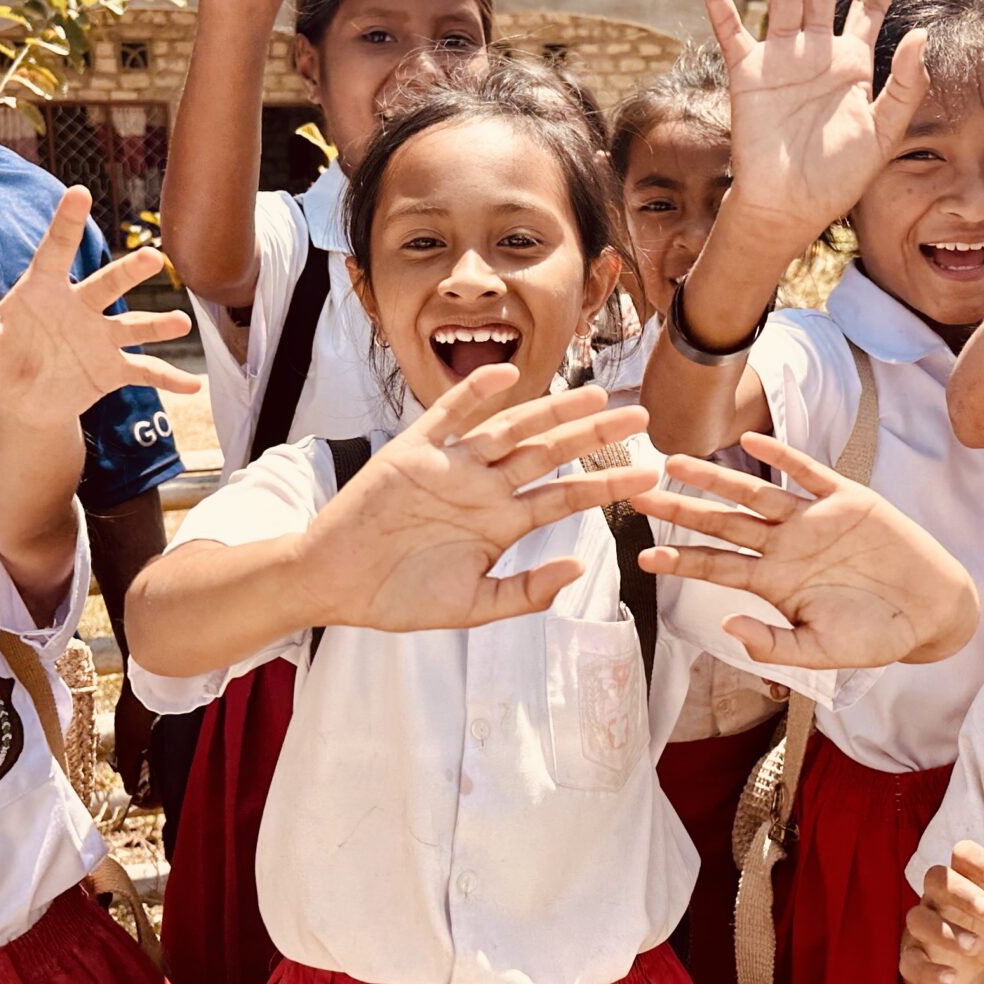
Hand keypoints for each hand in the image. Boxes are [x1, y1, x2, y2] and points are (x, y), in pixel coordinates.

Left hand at [0, 187, 199, 426]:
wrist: (22, 403)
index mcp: (44, 292)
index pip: (56, 250)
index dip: (67, 222)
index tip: (79, 191)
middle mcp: (79, 308)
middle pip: (107, 283)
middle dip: (130, 270)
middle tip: (152, 258)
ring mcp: (100, 338)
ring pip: (134, 326)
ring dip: (158, 325)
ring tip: (179, 322)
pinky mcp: (112, 369)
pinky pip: (145, 371)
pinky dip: (169, 378)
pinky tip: (192, 385)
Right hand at [301, 368, 657, 631]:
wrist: (334, 584)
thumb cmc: (399, 598)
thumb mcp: (473, 607)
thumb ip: (526, 592)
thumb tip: (579, 570)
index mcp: (500, 523)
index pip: (565, 498)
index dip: (607, 486)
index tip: (648, 475)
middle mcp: (483, 488)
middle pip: (549, 454)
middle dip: (594, 435)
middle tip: (640, 415)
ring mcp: (451, 467)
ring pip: (511, 428)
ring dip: (552, 410)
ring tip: (594, 393)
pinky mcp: (413, 452)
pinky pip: (449, 415)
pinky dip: (475, 394)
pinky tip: (508, 376)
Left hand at [637, 432, 978, 668]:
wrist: (931, 612)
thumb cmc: (876, 636)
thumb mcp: (820, 652)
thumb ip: (773, 645)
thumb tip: (729, 627)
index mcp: (775, 583)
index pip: (717, 567)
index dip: (681, 560)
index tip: (643, 556)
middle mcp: (786, 546)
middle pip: (723, 523)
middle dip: (681, 510)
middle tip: (638, 495)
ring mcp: (813, 520)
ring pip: (755, 494)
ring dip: (716, 477)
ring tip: (677, 462)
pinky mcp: (846, 500)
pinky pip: (808, 473)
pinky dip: (783, 458)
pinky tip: (754, 443)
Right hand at [697, 0, 928, 248]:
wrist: (790, 206)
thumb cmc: (839, 178)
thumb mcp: (885, 133)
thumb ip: (906, 86)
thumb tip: (923, 36)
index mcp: (852, 63)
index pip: (871, 4)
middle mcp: (815, 51)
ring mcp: (779, 58)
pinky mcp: (747, 72)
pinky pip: (729, 27)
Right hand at [900, 841, 983, 983]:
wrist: (964, 968)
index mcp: (964, 877)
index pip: (962, 853)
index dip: (978, 860)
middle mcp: (937, 897)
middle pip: (935, 877)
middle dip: (961, 892)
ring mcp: (922, 927)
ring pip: (918, 918)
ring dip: (944, 931)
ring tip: (975, 946)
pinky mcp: (914, 958)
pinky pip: (910, 961)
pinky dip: (929, 971)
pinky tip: (951, 977)